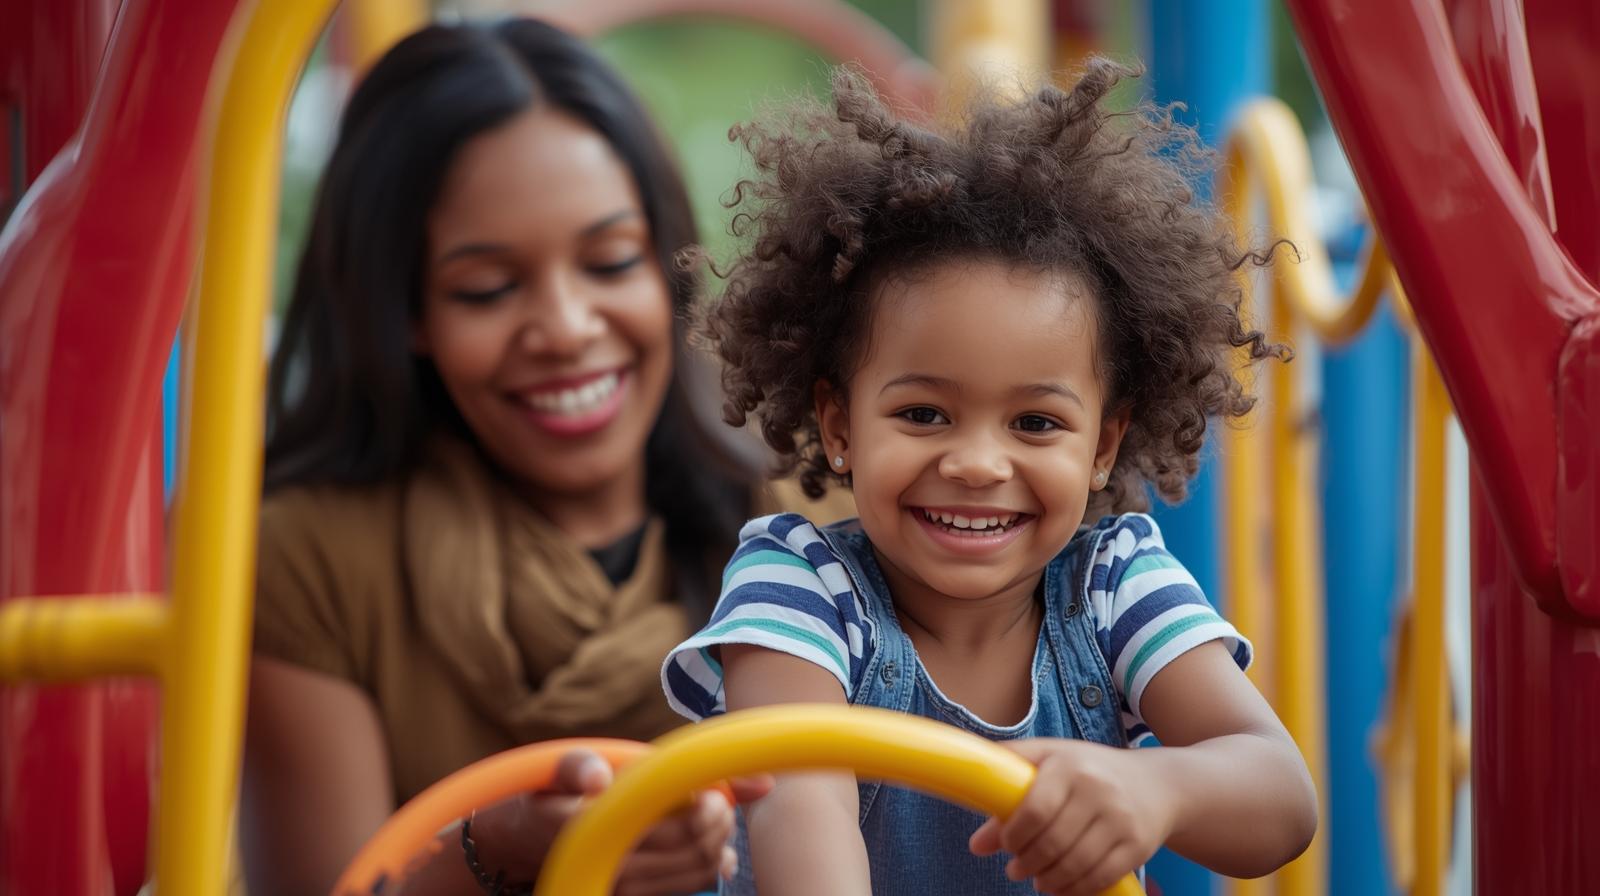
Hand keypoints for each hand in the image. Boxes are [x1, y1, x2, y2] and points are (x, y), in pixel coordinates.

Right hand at [473, 749, 773, 894]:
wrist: (529, 840)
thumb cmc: (554, 794)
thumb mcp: (558, 769)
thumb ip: (580, 766)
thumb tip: (598, 778)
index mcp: (590, 829)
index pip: (670, 828)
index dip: (705, 810)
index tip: (712, 791)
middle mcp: (608, 865)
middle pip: (691, 850)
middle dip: (719, 822)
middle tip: (721, 799)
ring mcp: (622, 886)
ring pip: (696, 872)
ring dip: (719, 843)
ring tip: (718, 816)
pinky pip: (686, 885)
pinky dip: (710, 866)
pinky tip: (718, 848)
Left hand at [968, 740, 1174, 895]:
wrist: (1156, 783)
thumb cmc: (1088, 770)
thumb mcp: (1048, 761)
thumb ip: (1008, 789)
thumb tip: (977, 844)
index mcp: (1069, 765)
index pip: (1034, 810)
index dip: (1012, 835)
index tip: (1005, 843)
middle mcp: (1098, 790)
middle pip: (1052, 843)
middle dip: (1026, 863)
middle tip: (1015, 868)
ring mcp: (1121, 819)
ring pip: (1075, 866)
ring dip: (1048, 881)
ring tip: (1036, 879)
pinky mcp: (1138, 846)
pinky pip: (1100, 878)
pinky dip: (1075, 890)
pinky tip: (1061, 887)